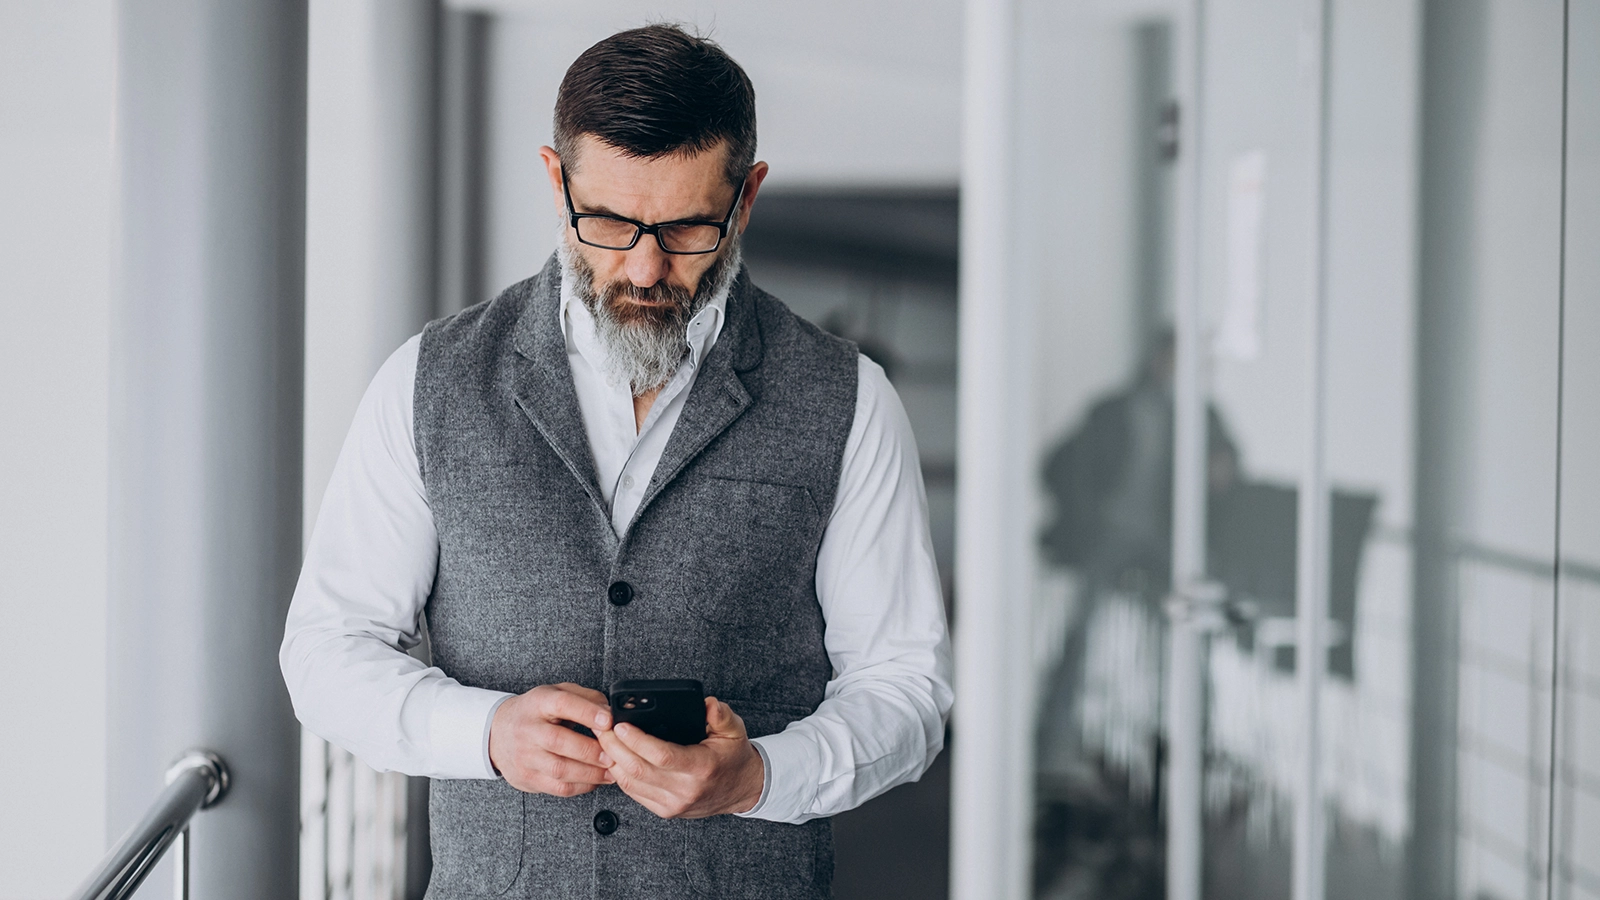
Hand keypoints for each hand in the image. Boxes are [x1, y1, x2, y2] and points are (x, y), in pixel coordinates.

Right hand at [489, 683, 615, 796]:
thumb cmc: (536, 712)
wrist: (499, 733)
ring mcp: (525, 756)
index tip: (608, 721)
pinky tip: (595, 780)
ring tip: (610, 772)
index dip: (586, 712)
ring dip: (590, 773)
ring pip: (559, 769)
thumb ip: (586, 698)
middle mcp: (528, 729)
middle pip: (558, 741)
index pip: (561, 704)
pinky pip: (558, 787)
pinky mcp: (527, 778)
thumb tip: (611, 711)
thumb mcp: (557, 693)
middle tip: (613, 755)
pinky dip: (581, 786)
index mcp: (538, 703)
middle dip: (591, 750)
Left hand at [598, 697, 763, 818]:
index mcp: (702, 768)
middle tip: (602, 728)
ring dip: (612, 760)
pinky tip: (614, 758)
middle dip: (614, 746)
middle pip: (638, 770)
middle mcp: (686, 790)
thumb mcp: (734, 730)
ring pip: (631, 783)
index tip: (620, 725)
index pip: (661, 755)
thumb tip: (707, 704)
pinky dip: (619, 774)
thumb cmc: (734, 758)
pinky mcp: (665, 810)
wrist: (742, 789)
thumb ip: (720, 714)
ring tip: (603, 740)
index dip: (636, 740)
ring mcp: (673, 804)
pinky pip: (634, 793)